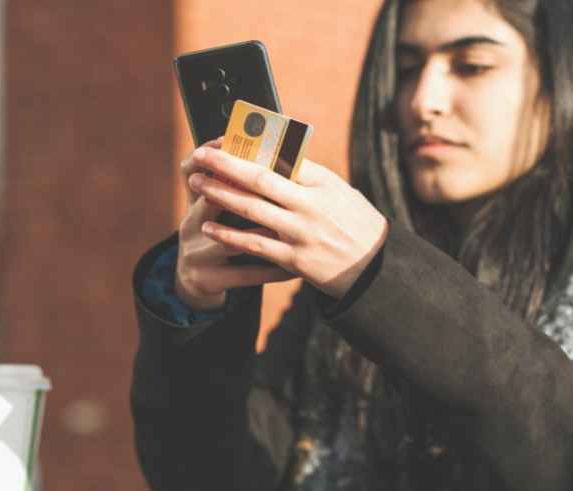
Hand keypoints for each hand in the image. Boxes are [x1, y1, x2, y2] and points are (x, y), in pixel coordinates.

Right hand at [175, 140, 295, 310]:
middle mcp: (189, 225)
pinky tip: (294, 268)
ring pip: (234, 242)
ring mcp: (196, 254)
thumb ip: (237, 186)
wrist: (195, 278)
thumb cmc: (214, 232)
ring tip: (294, 228)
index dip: (219, 158)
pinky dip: (272, 271)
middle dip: (247, 191)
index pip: (192, 171)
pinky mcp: (207, 279)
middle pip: (212, 202)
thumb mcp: (212, 209)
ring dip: (266, 233)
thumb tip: (272, 154)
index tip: (248, 146)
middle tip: (281, 184)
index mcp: (195, 202)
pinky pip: (245, 274)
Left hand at [188, 147, 388, 299]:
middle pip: (260, 179)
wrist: (375, 268)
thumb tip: (276, 156)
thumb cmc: (356, 223)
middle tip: (200, 156)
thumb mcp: (340, 192)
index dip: (250, 148)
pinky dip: (229, 234)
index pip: (282, 157)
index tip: (227, 140)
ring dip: (220, 195)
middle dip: (225, 165)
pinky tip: (209, 226)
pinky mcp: (295, 260)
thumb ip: (309, 177)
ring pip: (252, 209)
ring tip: (197, 184)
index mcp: (323, 183)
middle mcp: (311, 205)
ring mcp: (302, 233)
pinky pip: (255, 245)